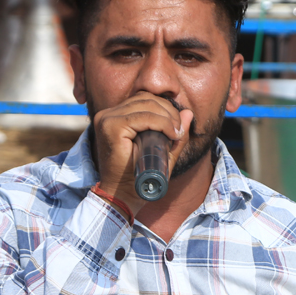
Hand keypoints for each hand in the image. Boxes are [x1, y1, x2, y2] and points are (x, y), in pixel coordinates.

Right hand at [92, 91, 193, 216]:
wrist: (123, 195)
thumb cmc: (140, 176)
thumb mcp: (162, 151)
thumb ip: (174, 132)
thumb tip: (188, 113)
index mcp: (116, 116)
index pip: (144, 99)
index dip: (165, 108)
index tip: (178, 127)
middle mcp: (108, 114)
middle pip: (145, 99)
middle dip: (169, 111)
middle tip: (179, 130)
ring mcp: (107, 119)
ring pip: (145, 105)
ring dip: (167, 117)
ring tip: (176, 133)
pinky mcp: (111, 126)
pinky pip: (142, 116)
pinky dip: (161, 123)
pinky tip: (171, 133)